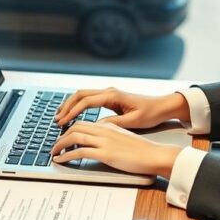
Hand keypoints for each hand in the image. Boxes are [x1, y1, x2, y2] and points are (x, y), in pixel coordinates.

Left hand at [51, 121, 182, 177]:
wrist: (154, 155)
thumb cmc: (142, 150)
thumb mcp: (124, 139)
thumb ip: (110, 137)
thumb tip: (99, 143)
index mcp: (108, 126)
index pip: (83, 124)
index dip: (69, 130)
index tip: (63, 138)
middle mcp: (104, 130)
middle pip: (75, 127)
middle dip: (61, 136)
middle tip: (54, 145)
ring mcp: (104, 141)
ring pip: (74, 137)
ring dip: (60, 145)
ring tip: (54, 153)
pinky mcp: (105, 153)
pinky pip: (80, 151)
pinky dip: (66, 155)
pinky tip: (61, 160)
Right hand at [54, 88, 189, 129]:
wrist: (162, 106)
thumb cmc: (150, 113)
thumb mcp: (133, 121)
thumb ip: (114, 124)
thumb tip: (96, 127)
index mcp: (113, 96)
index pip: (86, 101)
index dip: (72, 112)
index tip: (63, 122)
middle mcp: (109, 91)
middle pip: (80, 95)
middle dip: (66, 107)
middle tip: (57, 120)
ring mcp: (109, 93)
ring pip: (83, 95)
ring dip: (70, 105)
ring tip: (60, 117)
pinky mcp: (110, 98)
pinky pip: (89, 99)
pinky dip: (78, 106)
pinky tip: (73, 114)